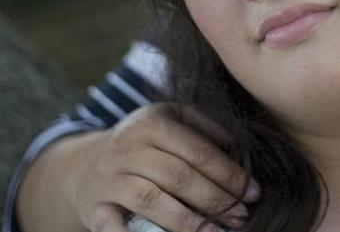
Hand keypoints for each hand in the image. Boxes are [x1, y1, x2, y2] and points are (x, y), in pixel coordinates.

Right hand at [68, 102, 258, 231]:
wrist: (86, 164)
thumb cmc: (142, 142)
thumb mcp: (168, 118)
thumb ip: (201, 124)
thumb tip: (235, 142)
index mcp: (149, 124)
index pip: (197, 152)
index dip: (229, 174)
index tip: (253, 192)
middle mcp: (126, 149)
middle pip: (179, 177)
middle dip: (216, 200)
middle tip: (241, 216)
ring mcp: (108, 180)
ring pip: (153, 201)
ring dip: (189, 221)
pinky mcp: (95, 209)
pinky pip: (116, 229)